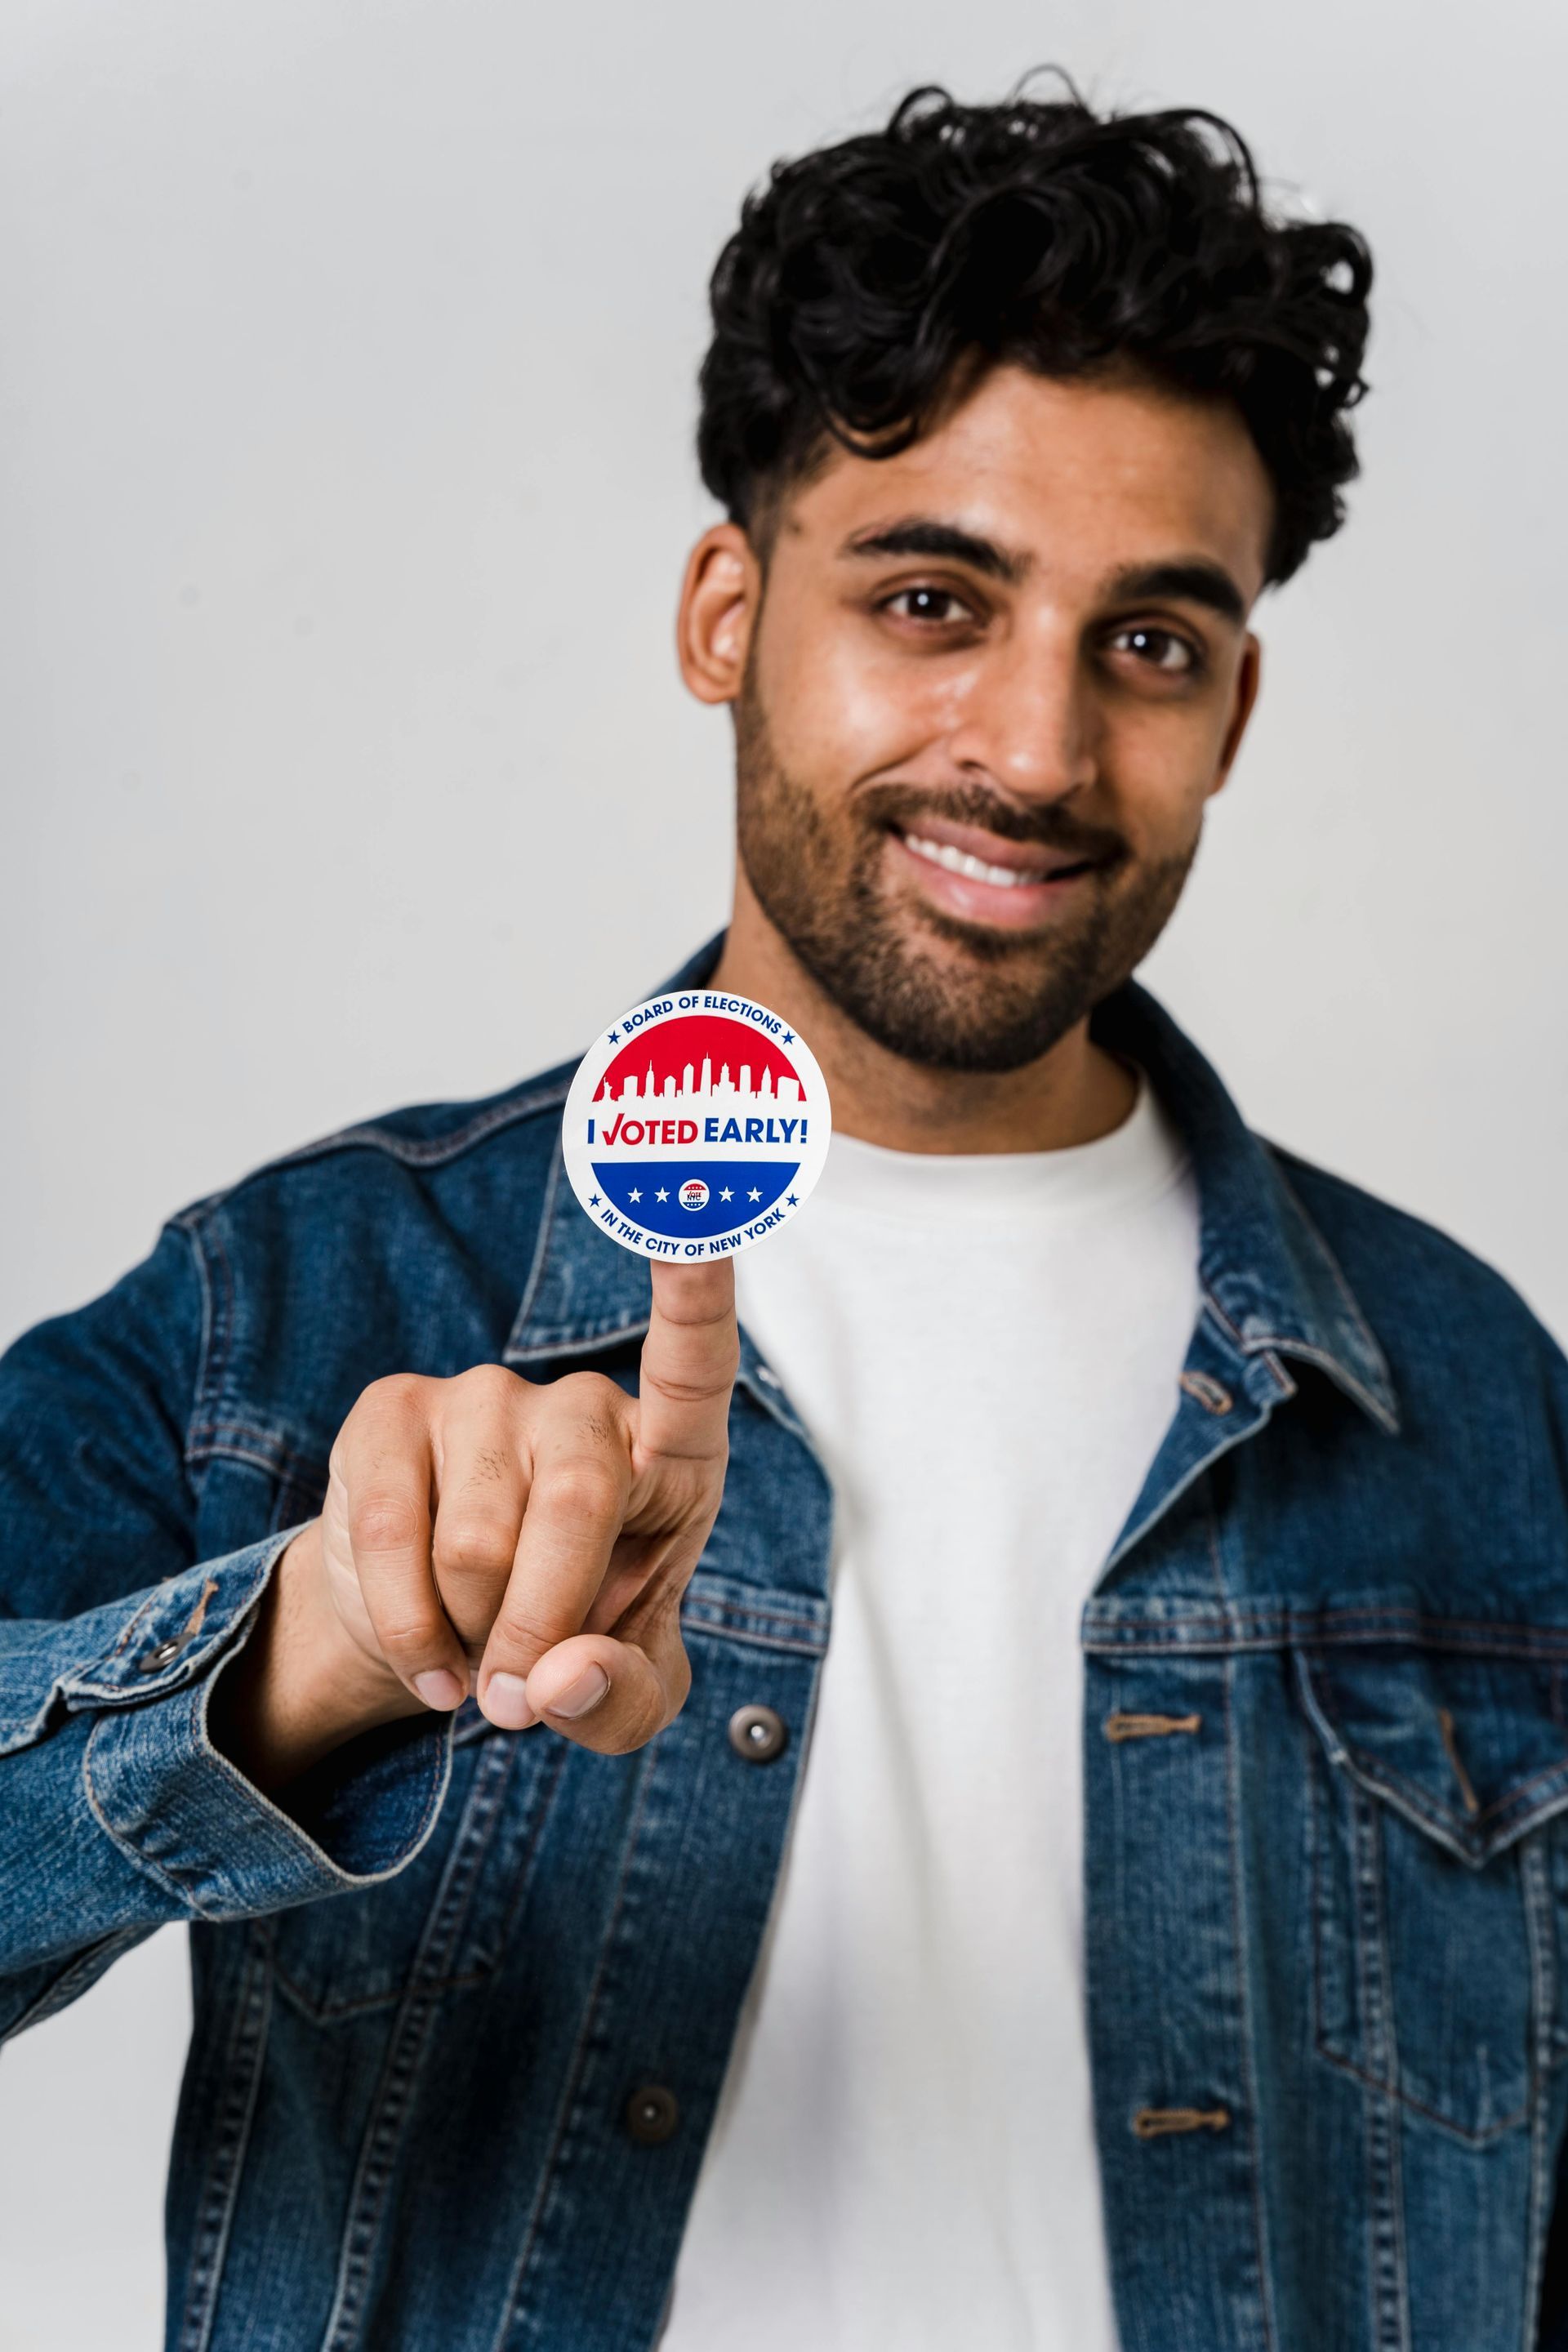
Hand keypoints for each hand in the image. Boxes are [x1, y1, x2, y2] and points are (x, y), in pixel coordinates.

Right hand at [315, 1258, 736, 1751]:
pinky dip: (408, 1631)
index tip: (705, 1215)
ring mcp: (484, 1397)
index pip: (695, 1361)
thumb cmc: (566, 1647)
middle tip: (519, 1695)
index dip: (697, 1294)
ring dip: (472, 1636)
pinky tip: (427, 1660)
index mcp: (671, 1452)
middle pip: (573, 1506)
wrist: (444, 1643)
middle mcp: (582, 1404)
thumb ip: (619, 1701)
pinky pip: (393, 1538)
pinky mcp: (393, 1413)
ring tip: (477, 1646)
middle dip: (541, 1627)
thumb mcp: (623, 1701)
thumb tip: (557, 1677)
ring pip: (476, 1546)